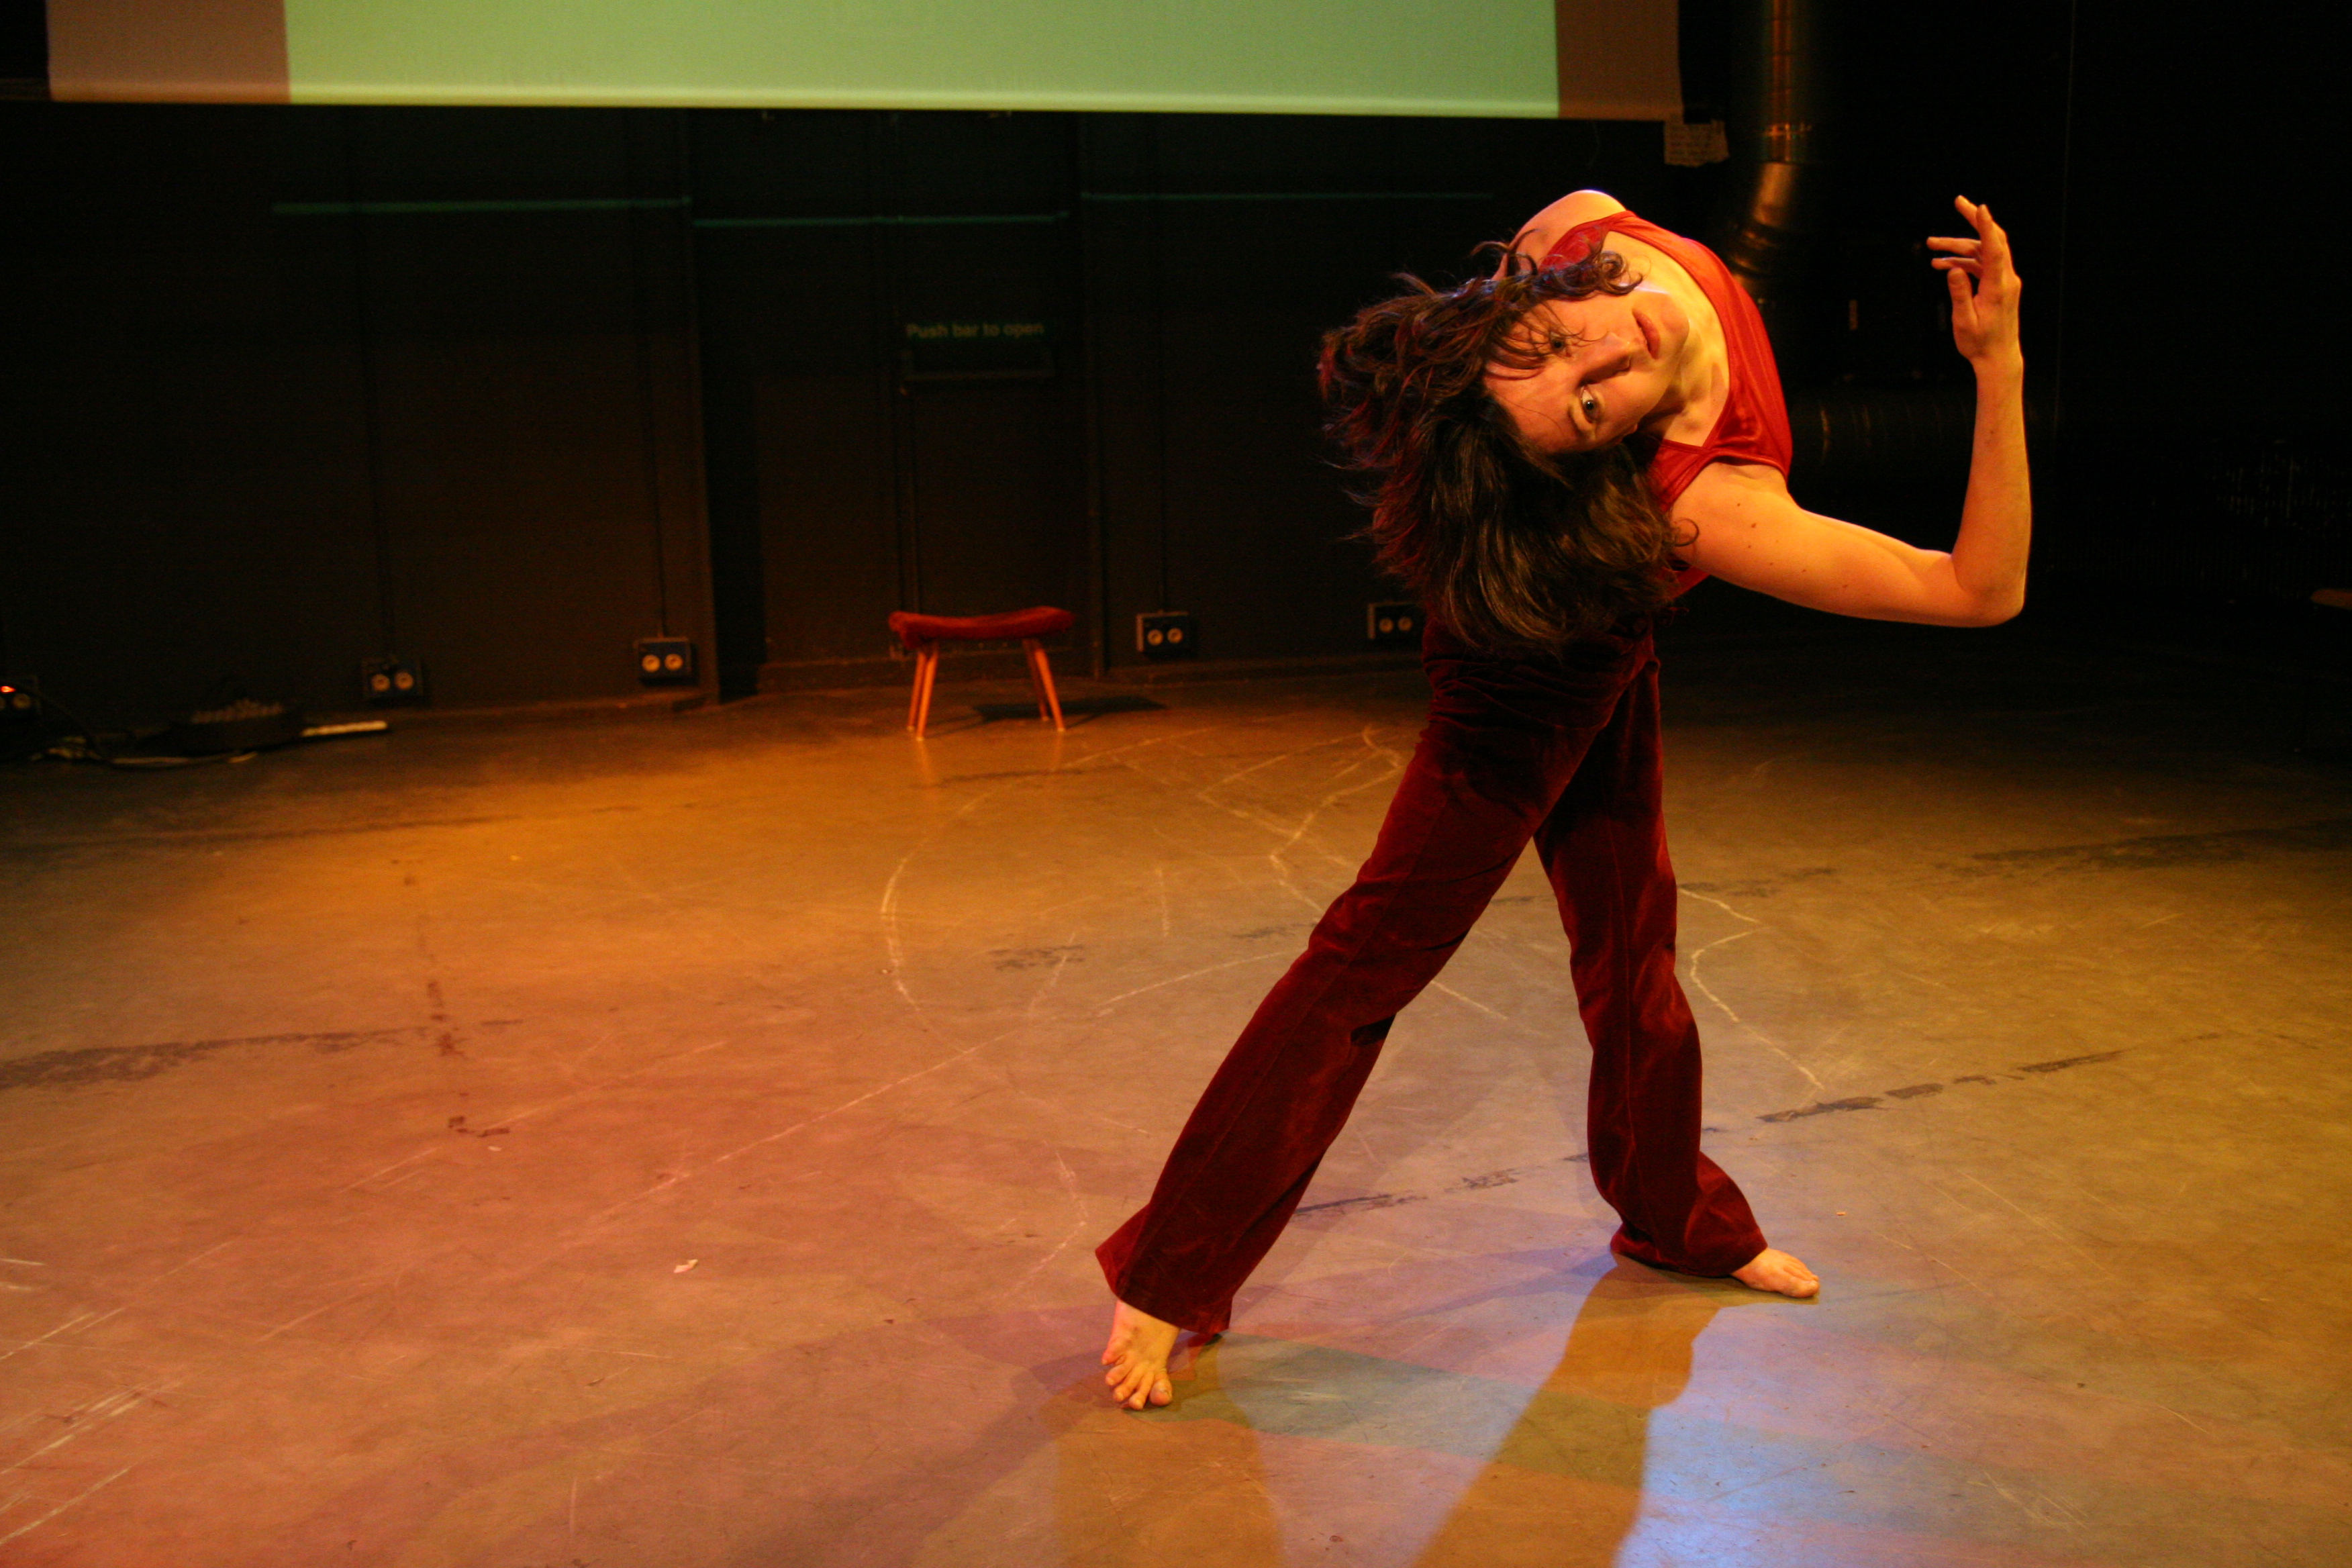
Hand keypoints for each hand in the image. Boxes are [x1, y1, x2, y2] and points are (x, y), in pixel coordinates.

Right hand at [1929, 196, 2021, 372]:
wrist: (1998, 358)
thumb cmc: (1980, 344)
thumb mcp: (1964, 321)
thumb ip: (1959, 293)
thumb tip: (1954, 268)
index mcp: (1999, 287)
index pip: (1994, 249)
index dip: (1986, 226)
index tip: (1979, 207)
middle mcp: (2005, 279)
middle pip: (1992, 240)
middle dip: (1975, 220)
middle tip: (1959, 201)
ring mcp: (2003, 281)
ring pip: (1982, 253)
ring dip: (1958, 247)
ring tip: (1931, 246)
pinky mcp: (1998, 286)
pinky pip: (1980, 266)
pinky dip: (1963, 262)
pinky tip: (1942, 265)